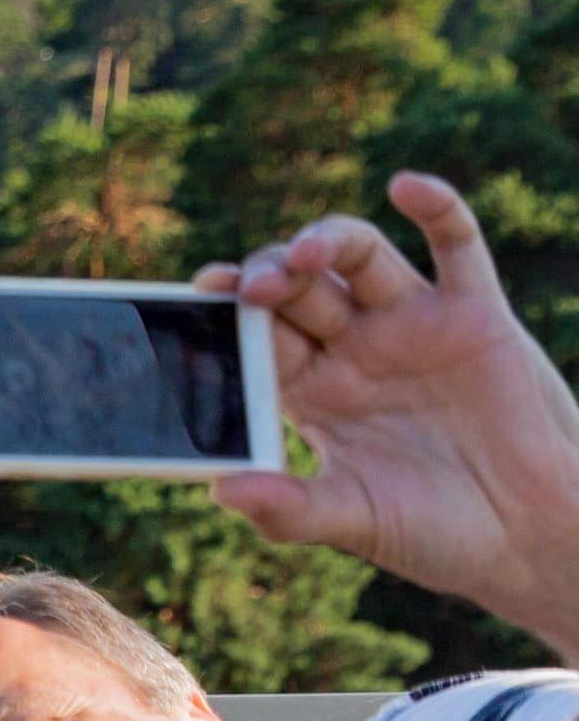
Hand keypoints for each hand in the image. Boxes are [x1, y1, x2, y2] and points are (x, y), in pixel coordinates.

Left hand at [200, 174, 578, 660]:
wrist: (524, 533)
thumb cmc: (431, 531)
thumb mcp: (353, 522)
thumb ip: (289, 507)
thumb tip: (221, 491)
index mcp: (314, 394)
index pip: (259, 342)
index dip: (228, 322)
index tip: (196, 307)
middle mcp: (356, 349)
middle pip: (299, 292)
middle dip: (269, 281)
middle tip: (246, 288)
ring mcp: (413, 324)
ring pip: (360, 259)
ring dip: (327, 244)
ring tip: (301, 257)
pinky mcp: (475, 312)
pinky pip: (456, 244)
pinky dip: (436, 207)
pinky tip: (406, 186)